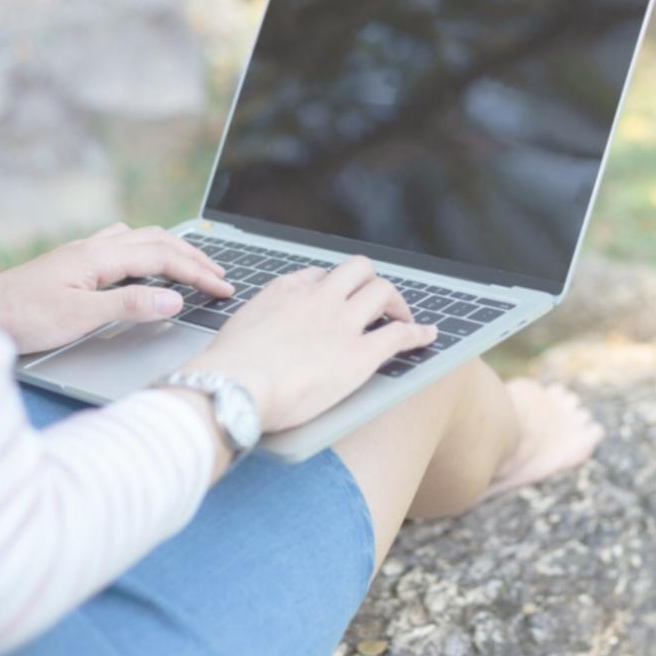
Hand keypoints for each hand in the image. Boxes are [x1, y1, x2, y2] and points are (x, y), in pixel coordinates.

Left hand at [0, 222, 232, 353]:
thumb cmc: (22, 318)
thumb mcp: (78, 317)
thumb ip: (128, 306)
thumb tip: (174, 300)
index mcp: (99, 257)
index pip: (162, 258)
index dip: (198, 272)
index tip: (224, 288)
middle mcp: (93, 247)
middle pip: (157, 240)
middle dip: (194, 256)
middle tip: (222, 276)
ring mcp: (83, 252)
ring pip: (141, 237)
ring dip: (173, 248)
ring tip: (195, 263)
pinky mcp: (74, 262)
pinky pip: (124, 244)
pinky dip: (149, 249)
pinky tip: (147, 261)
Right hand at [180, 255, 436, 432]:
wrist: (234, 387)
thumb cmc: (226, 370)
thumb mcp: (238, 332)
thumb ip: (257, 327)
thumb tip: (256, 342)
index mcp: (286, 290)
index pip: (320, 275)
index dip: (333, 287)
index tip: (337, 300)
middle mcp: (319, 298)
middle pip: (359, 269)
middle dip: (371, 282)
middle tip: (377, 303)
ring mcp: (342, 323)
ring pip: (383, 290)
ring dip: (397, 303)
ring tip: (402, 318)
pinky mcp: (360, 354)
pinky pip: (400, 334)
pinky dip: (419, 333)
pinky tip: (428, 335)